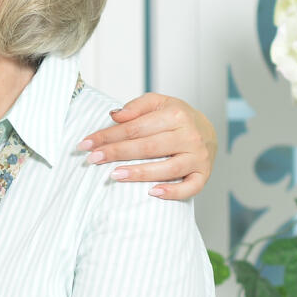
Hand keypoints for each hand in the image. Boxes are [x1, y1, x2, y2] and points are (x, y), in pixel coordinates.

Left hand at [78, 93, 217, 201]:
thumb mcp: (159, 102)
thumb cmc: (177, 117)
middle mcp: (189, 136)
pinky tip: (152, 193)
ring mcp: (198, 157)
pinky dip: (173, 192)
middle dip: (117, 153)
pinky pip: (190, 187)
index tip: (87, 143)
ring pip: (167, 168)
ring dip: (140, 173)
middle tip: (92, 159)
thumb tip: (115, 116)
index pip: (136, 127)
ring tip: (114, 175)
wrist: (209, 130)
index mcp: (176, 115)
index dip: (108, 135)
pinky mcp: (203, 174)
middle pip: (148, 147)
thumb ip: (137, 107)